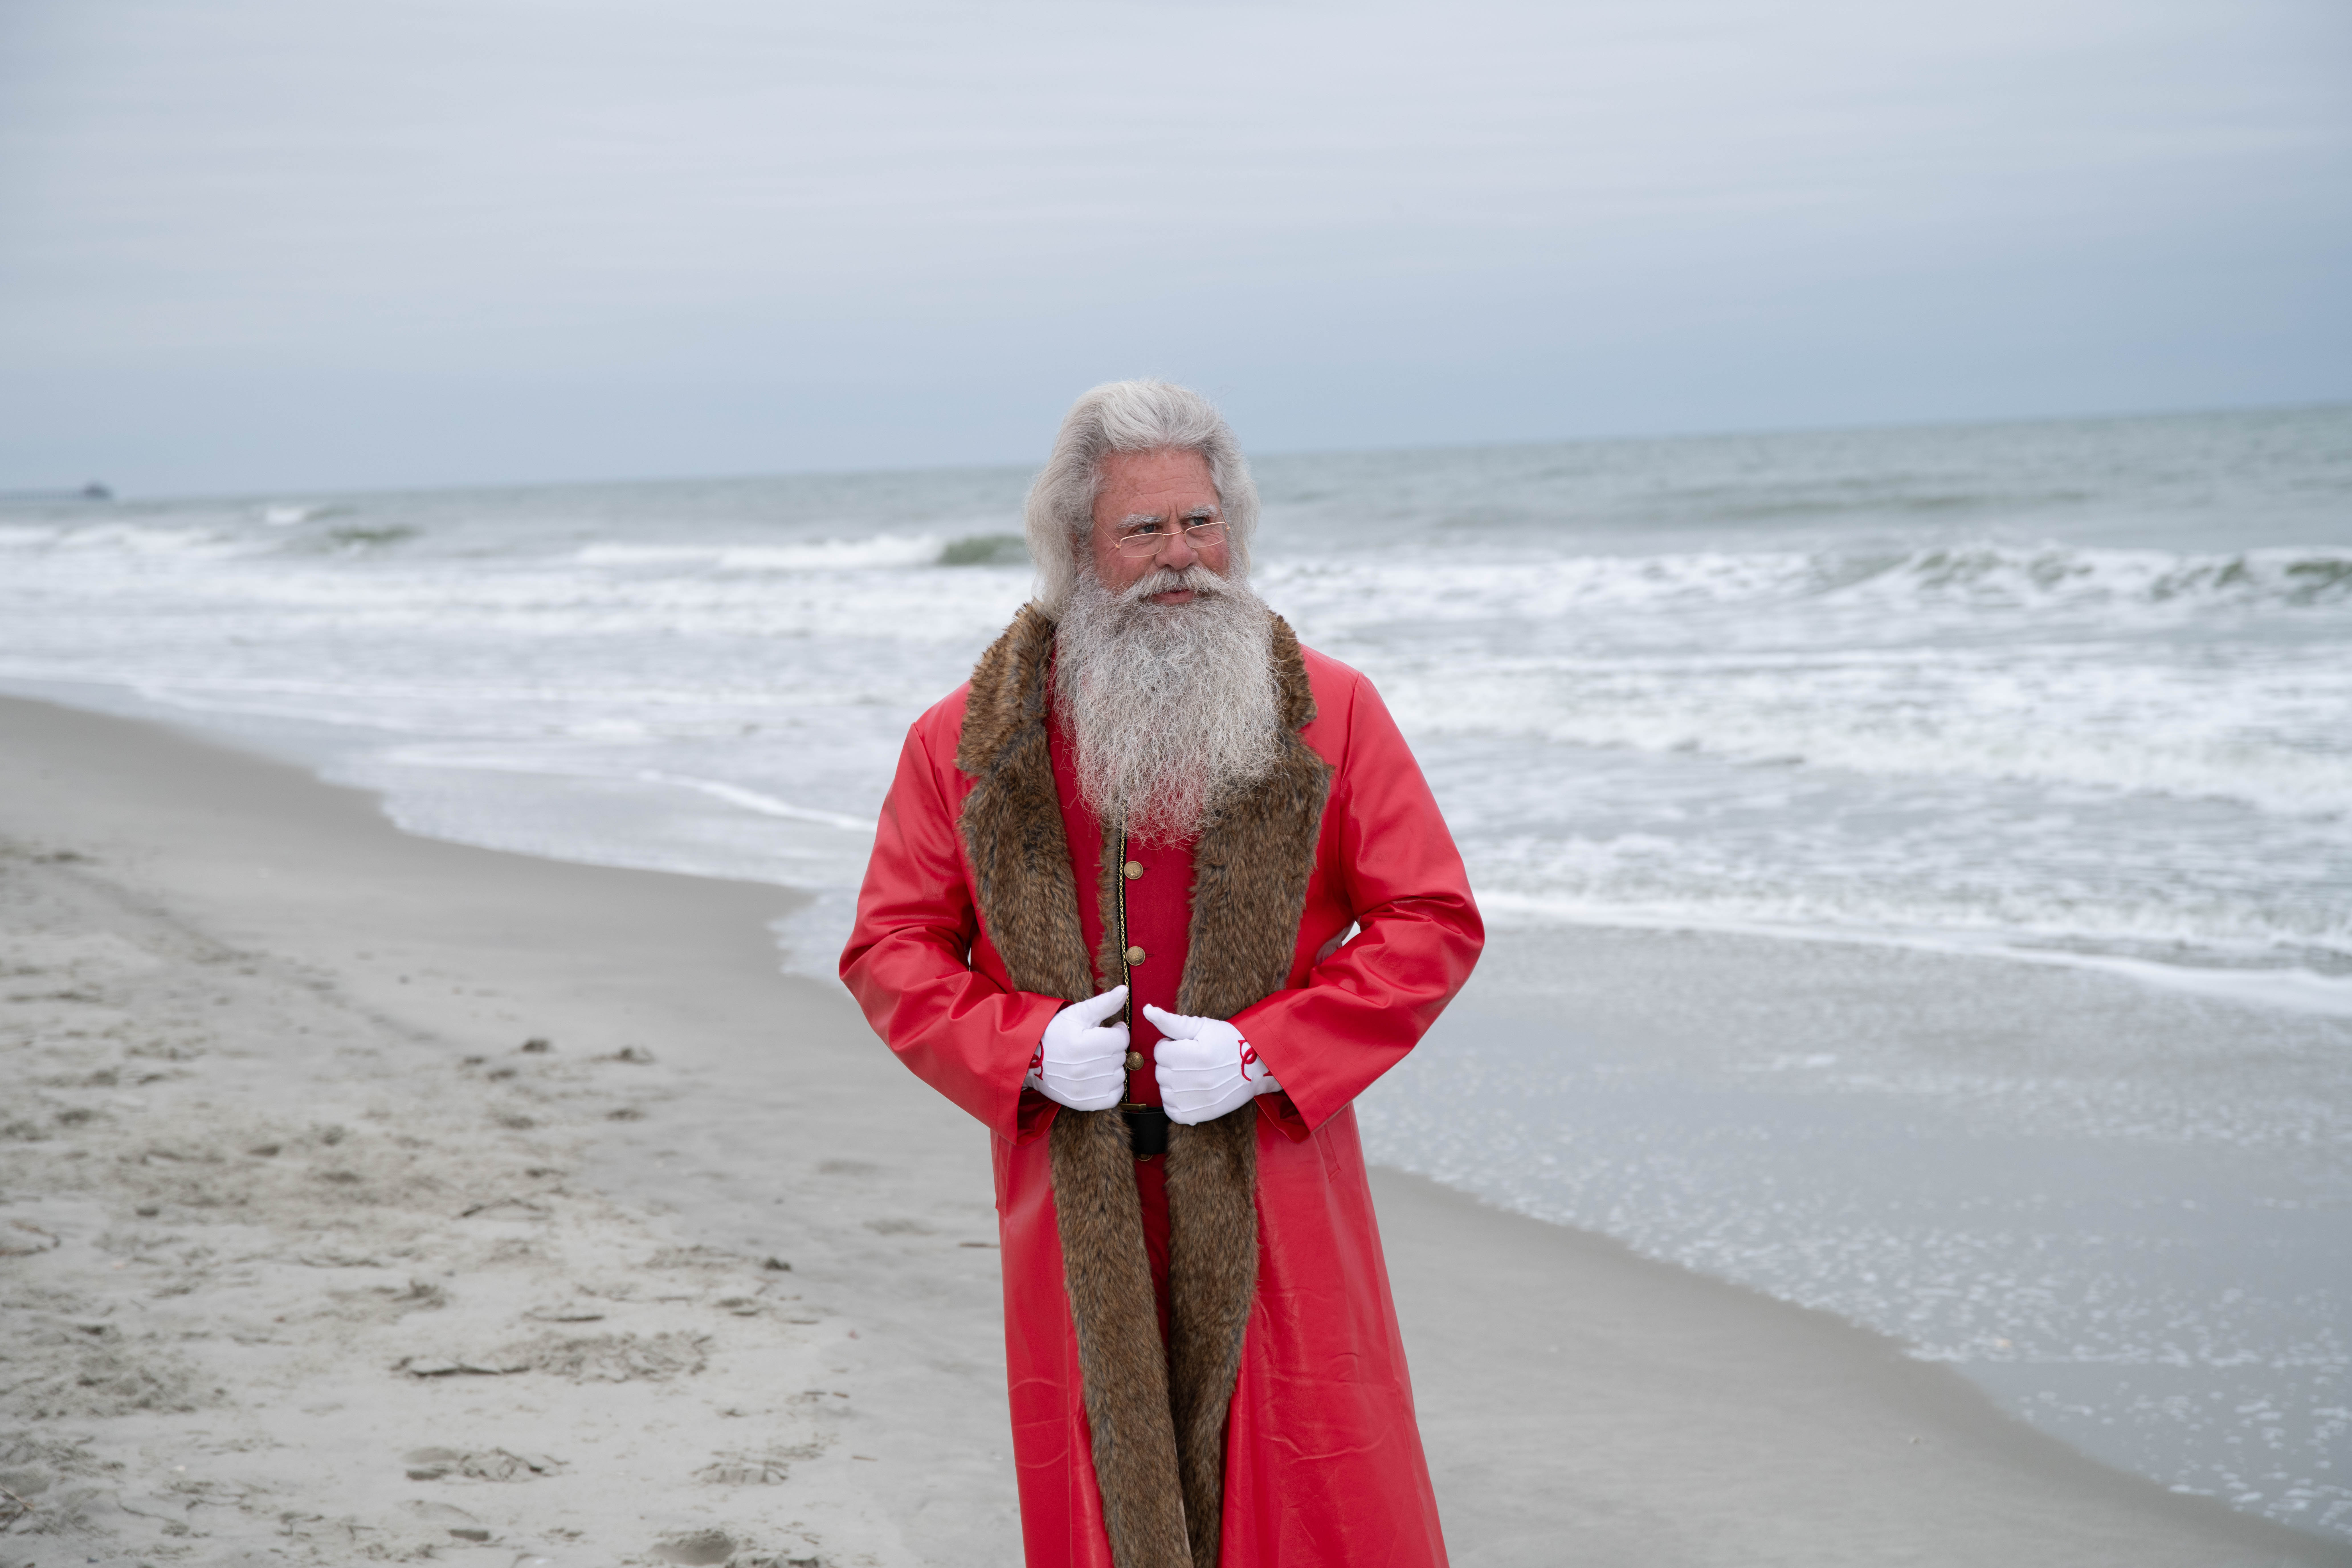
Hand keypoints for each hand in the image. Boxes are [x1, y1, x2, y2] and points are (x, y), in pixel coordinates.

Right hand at [1026, 986, 1129, 1111]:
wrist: (1030, 1060)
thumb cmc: (1055, 1033)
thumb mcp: (1077, 1013)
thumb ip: (1103, 1003)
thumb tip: (1124, 990)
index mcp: (1082, 1044)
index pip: (1121, 1039)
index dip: (1117, 1031)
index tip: (1108, 1030)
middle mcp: (1083, 1069)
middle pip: (1120, 1057)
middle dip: (1113, 1048)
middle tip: (1099, 1045)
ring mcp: (1083, 1089)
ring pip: (1119, 1076)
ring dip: (1113, 1067)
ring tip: (1098, 1060)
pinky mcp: (1083, 1103)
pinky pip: (1114, 1096)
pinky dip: (1112, 1087)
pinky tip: (1100, 1076)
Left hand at [1143, 1004, 1279, 1124]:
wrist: (1257, 1066)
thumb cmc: (1229, 1042)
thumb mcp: (1203, 1026)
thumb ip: (1171, 1021)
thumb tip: (1147, 1010)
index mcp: (1197, 1054)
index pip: (1160, 1052)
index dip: (1169, 1045)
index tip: (1183, 1045)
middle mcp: (1198, 1079)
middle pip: (1160, 1072)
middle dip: (1169, 1063)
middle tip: (1187, 1059)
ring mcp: (1201, 1098)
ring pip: (1164, 1092)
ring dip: (1170, 1083)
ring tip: (1187, 1074)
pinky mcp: (1204, 1113)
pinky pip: (1173, 1112)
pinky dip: (1174, 1103)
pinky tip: (1185, 1092)